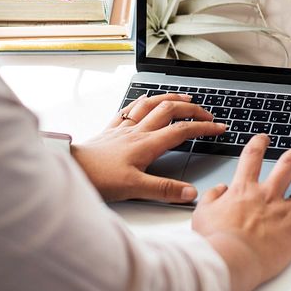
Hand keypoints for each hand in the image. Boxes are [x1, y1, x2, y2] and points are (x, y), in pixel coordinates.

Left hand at [72, 93, 224, 202]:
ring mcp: (123, 129)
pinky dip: (142, 101)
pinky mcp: (110, 130)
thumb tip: (191, 193)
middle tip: (206, 113)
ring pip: (151, 104)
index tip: (219, 127)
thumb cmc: (98, 178)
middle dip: (191, 109)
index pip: (182, 131)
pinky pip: (129, 109)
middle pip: (169, 111)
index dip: (203, 127)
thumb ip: (164, 189)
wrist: (71, 168)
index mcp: (147, 144)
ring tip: (183, 97)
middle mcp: (137, 131)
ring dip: (170, 98)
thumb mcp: (134, 188)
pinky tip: (145, 99)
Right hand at [191, 134, 290, 290]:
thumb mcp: (203, 213)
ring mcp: (284, 212)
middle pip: (289, 164)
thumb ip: (213, 197)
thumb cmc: (216, 241)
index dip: (258, 143)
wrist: (230, 261)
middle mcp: (268, 195)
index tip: (264, 139)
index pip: (252, 156)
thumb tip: (220, 189)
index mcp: (244, 189)